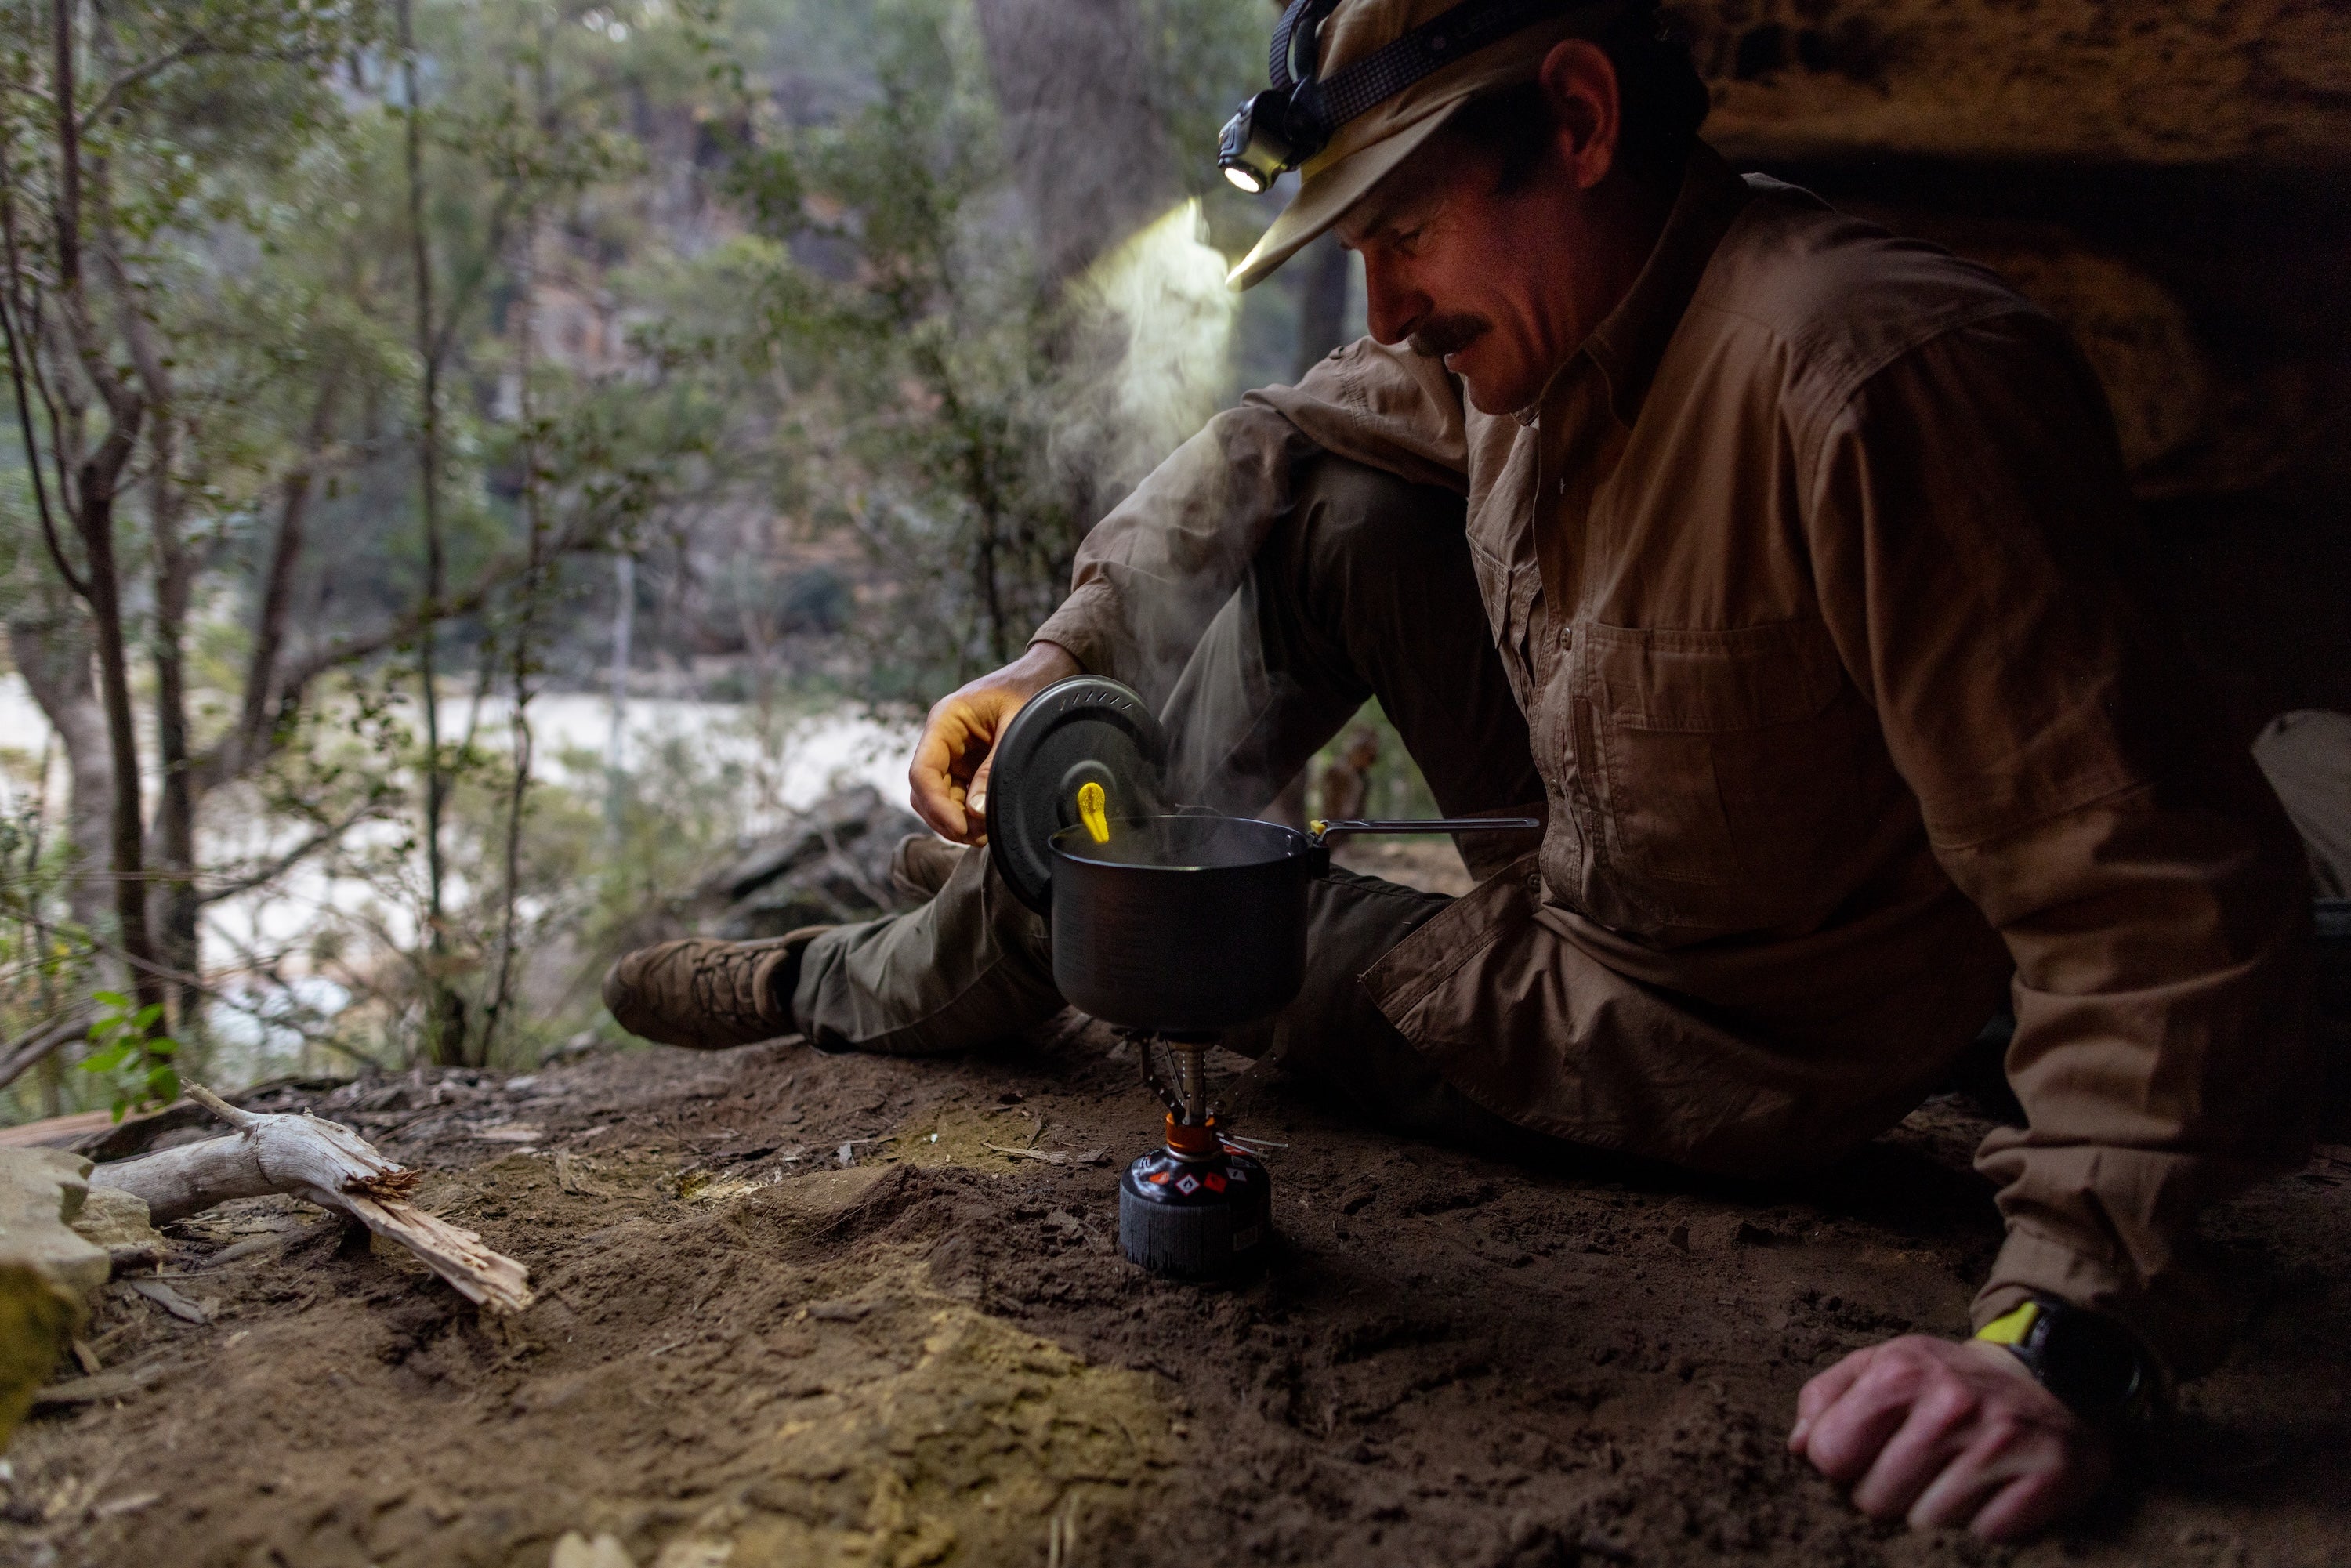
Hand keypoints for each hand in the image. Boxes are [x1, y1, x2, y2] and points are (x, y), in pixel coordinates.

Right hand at [907, 642, 1081, 843]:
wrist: (1045, 676)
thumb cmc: (1030, 691)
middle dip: (946, 818)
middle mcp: (942, 739)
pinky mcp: (966, 767)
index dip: (936, 805)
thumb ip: (994, 769)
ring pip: (937, 799)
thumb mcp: (1016, 726)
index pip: (922, 771)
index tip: (959, 827)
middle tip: (977, 837)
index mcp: (946, 720)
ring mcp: (952, 755)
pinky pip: (956, 798)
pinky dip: (966, 816)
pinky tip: (986, 825)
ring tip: (984, 834)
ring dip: (955, 821)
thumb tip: (976, 812)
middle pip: (924, 791)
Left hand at [1789, 1335, 2110, 1539]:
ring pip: (1928, 1526)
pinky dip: (1982, 1528)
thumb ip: (1827, 1398)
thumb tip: (1797, 1448)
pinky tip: (1989, 1496)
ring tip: (1951, 1483)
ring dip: (1933, 1516)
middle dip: (1884, 1497)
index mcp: (1899, 1371)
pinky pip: (1986, 1536)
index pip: (1830, 1456)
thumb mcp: (1884, 1364)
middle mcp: (1950, 1404)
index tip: (1861, 1460)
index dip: (1838, 1469)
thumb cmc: (1948, 1380)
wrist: (2050, 1378)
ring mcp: (2001, 1442)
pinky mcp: (2049, 1477)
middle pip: (1875, 1500)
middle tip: (1912, 1475)